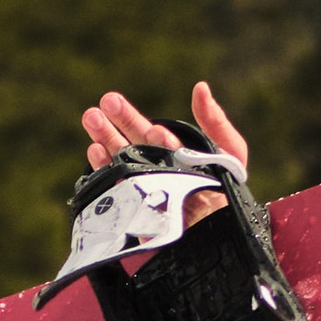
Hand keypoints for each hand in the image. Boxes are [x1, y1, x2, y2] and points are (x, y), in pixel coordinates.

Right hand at [78, 78, 247, 227]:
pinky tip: (95, 152)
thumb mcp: (230, 152)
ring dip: (104, 139)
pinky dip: (104, 169)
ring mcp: (141, 186)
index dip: (138, 120)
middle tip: (105, 101)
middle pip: (128, 141)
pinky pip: (115, 187)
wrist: (224, 233)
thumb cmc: (229, 192)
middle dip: (116, 121)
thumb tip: (199, 87)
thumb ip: (215, 122)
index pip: (148, 132)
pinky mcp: (133, 209)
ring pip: (118, 159)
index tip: (146, 124)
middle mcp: (151, 165)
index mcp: (169, 150)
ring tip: (90, 117)